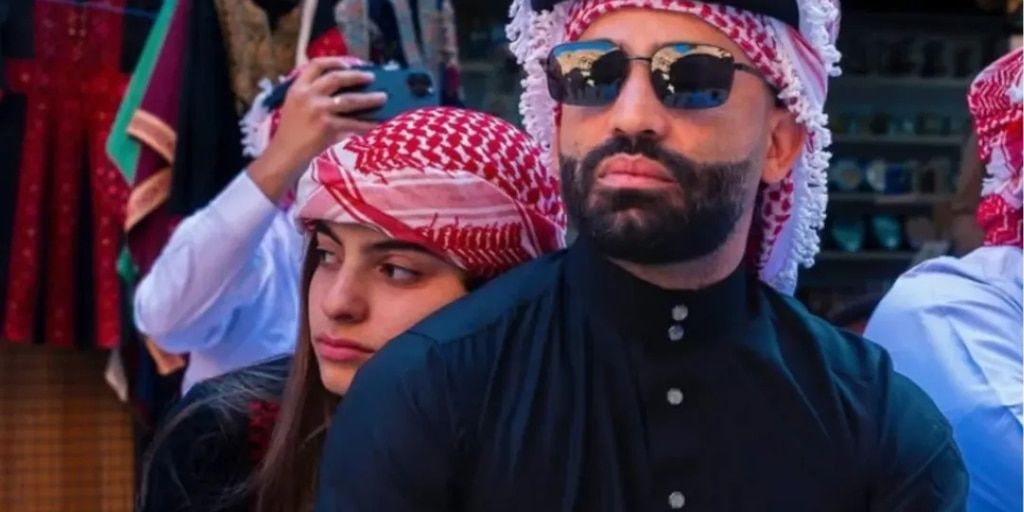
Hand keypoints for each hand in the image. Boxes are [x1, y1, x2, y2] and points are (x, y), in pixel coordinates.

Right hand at [249, 57, 386, 201]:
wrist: (284, 155)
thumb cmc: (292, 132)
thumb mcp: (294, 106)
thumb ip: (311, 94)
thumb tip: (344, 89)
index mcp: (298, 88)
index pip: (316, 65)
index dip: (335, 61)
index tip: (350, 64)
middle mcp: (307, 95)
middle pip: (337, 78)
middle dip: (357, 76)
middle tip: (372, 78)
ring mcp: (318, 110)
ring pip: (350, 100)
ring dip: (369, 98)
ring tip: (383, 98)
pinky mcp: (327, 126)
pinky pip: (353, 123)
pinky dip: (367, 124)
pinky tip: (378, 124)